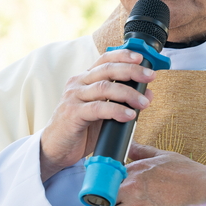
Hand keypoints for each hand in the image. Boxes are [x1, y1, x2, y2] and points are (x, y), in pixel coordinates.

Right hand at [39, 50, 155, 181]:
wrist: (55, 149)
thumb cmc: (80, 130)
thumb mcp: (104, 113)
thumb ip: (123, 102)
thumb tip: (148, 93)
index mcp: (84, 79)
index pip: (105, 60)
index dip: (124, 56)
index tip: (141, 58)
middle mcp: (78, 84)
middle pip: (107, 70)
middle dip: (132, 71)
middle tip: (150, 76)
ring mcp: (73, 98)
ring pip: (104, 87)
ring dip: (128, 93)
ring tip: (144, 102)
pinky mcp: (72, 114)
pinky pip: (97, 108)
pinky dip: (116, 110)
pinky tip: (129, 115)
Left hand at [70, 143, 205, 205]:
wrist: (205, 191)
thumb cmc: (188, 173)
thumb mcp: (163, 155)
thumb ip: (142, 151)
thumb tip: (130, 145)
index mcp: (132, 170)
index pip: (105, 179)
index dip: (92, 188)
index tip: (82, 193)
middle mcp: (129, 189)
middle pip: (99, 201)